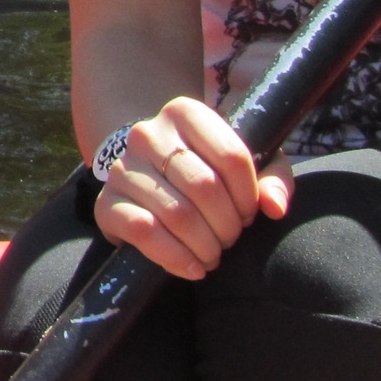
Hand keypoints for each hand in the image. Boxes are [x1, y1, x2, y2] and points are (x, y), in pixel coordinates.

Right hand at [94, 97, 290, 279]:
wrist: (148, 176)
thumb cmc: (207, 169)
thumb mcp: (247, 164)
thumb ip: (272, 179)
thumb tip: (275, 207)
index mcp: (185, 113)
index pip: (231, 156)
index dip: (249, 195)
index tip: (249, 213)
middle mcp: (147, 133)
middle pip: (204, 186)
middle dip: (227, 225)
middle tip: (231, 238)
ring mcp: (122, 168)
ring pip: (176, 213)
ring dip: (205, 245)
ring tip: (214, 254)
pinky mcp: (106, 204)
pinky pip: (143, 231)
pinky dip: (175, 257)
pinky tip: (192, 267)